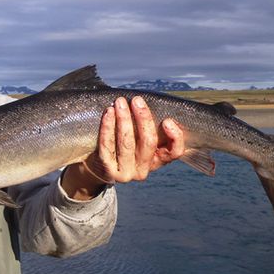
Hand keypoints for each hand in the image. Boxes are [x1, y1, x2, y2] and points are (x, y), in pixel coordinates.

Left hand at [61, 96, 184, 199]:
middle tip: (137, 100)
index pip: (174, 152)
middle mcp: (143, 170)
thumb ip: (148, 127)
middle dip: (143, 118)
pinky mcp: (108, 170)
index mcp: (157, 161)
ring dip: (124, 119)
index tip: (167, 121)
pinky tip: (108, 113)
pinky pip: (107, 145)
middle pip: (148, 143)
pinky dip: (107, 126)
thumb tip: (148, 103)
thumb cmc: (123, 147)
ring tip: (120, 102)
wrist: (98, 168)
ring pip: (127, 143)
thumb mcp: (140, 141)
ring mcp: (126, 173)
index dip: (175, 138)